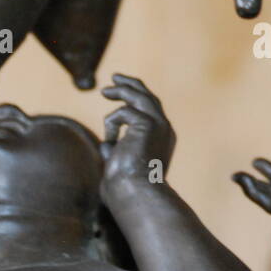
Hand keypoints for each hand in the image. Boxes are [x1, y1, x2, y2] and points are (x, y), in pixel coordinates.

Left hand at [99, 74, 175, 193]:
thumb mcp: (122, 164)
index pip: (151, 111)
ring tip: (105, 91)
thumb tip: (106, 144)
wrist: (135, 192)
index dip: (135, 100)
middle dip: (131, 85)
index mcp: (162, 139)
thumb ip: (117, 151)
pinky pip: (124, 112)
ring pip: (141, 96)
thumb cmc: (126, 187)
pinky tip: (110, 138)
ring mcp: (159, 125)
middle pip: (149, 98)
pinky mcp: (149, 124)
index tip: (119, 96)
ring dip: (122, 90)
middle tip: (114, 78)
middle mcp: (165, 130)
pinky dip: (112, 123)